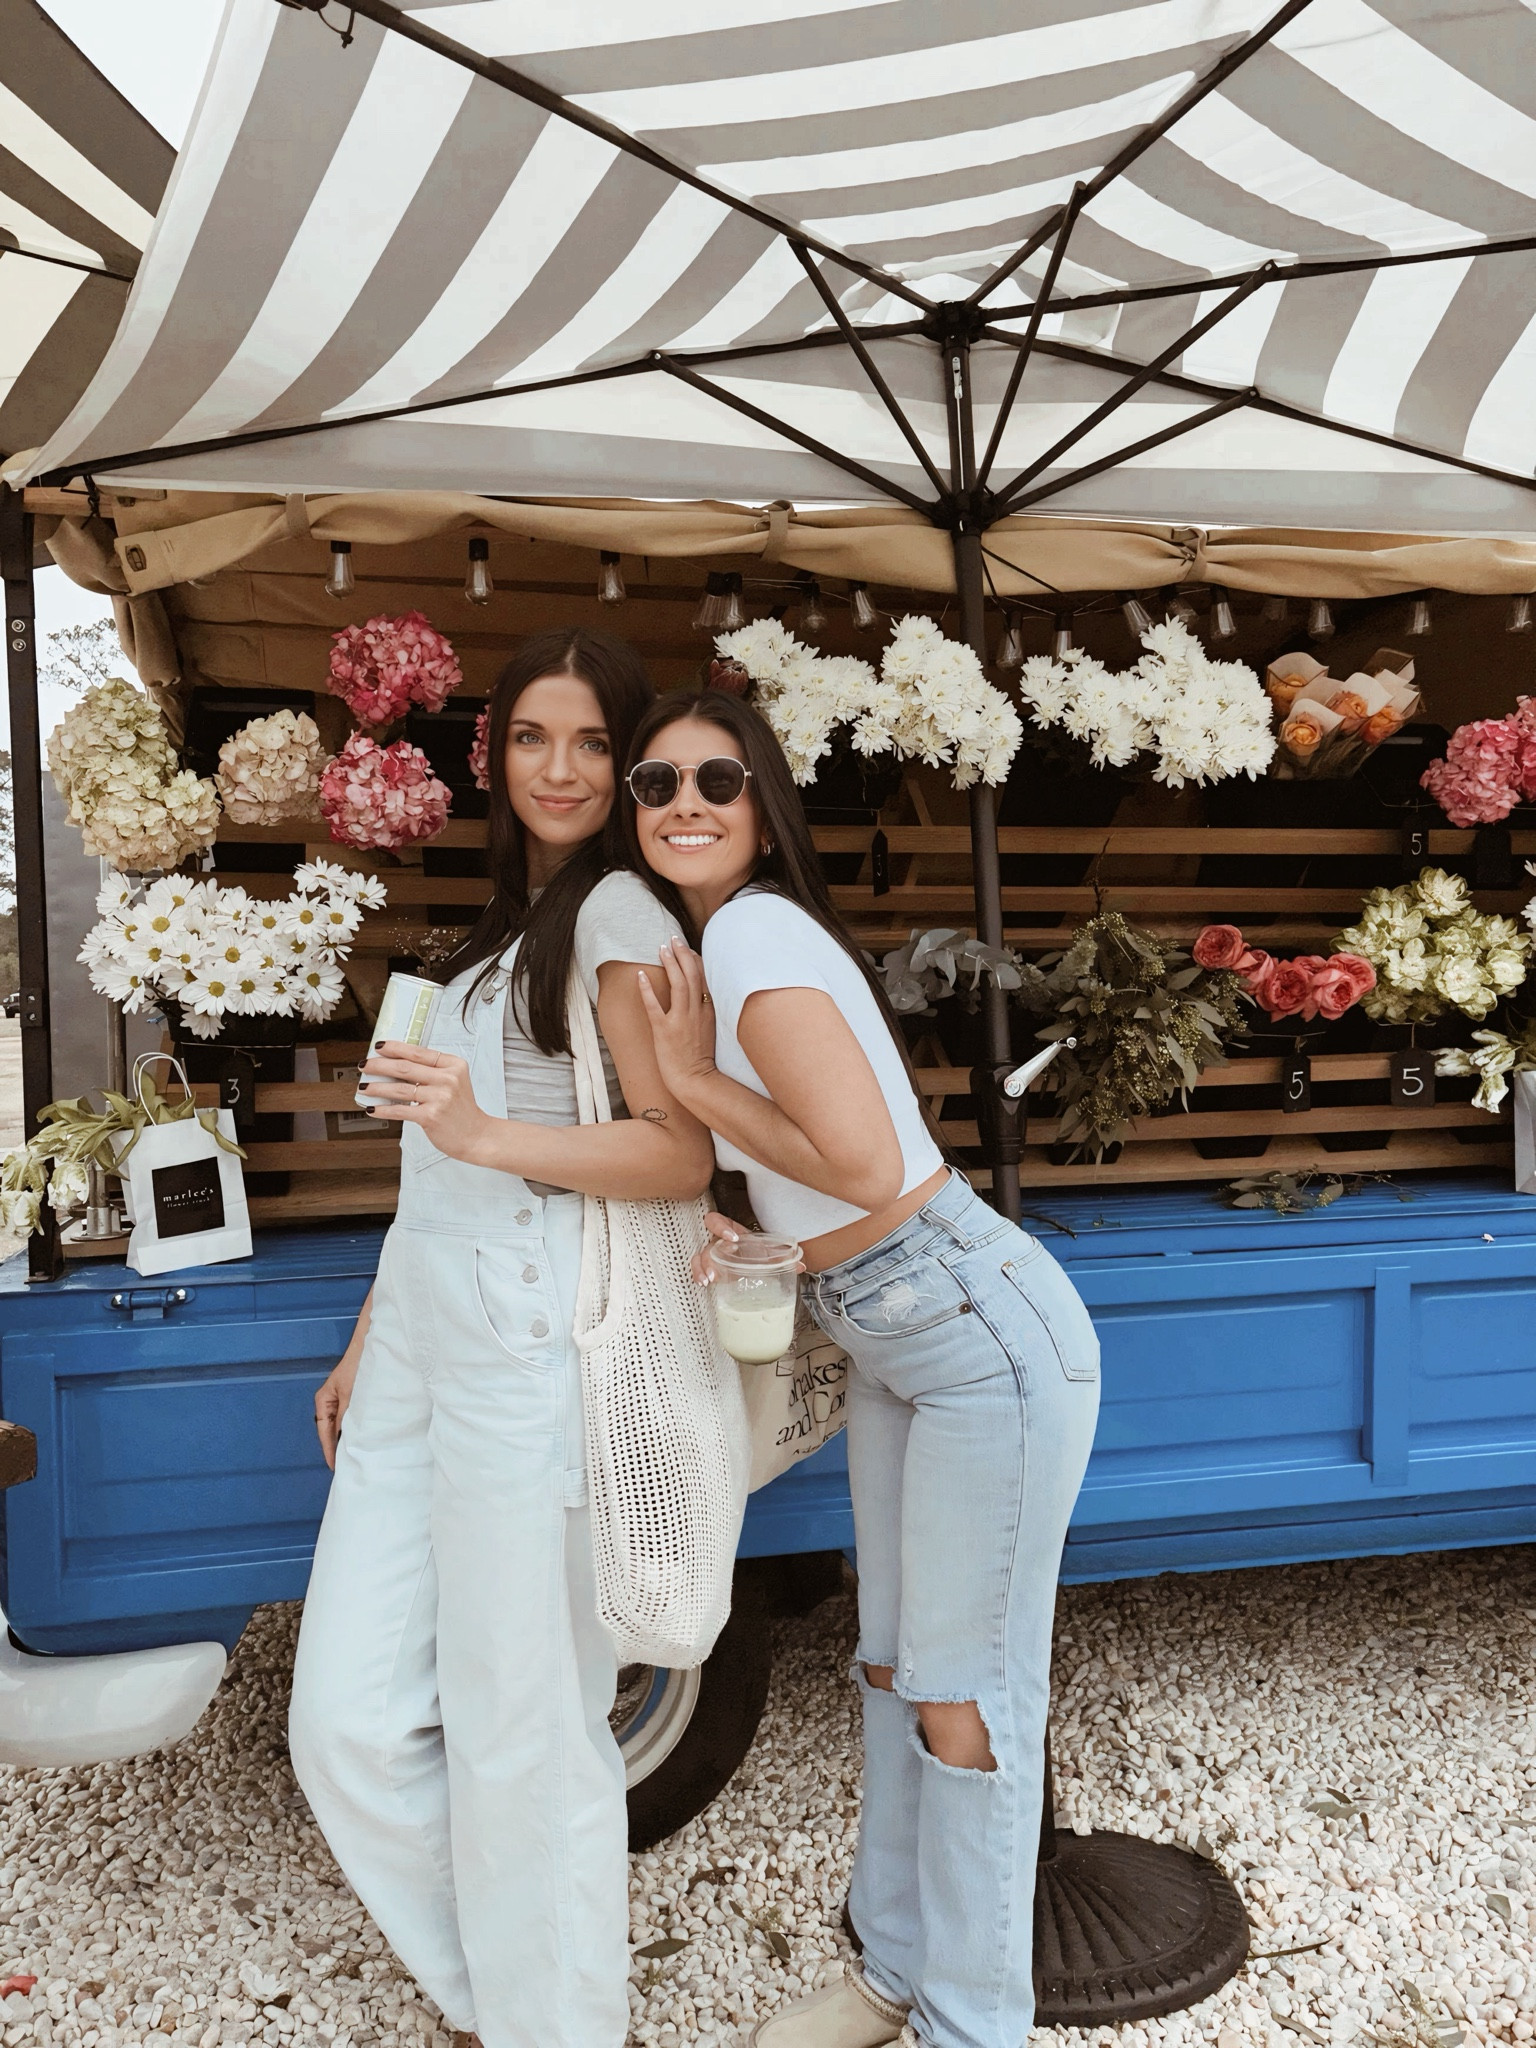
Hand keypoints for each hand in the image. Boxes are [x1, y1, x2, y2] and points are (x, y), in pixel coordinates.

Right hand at [314, 1352, 358, 1470]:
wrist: (370, 1346)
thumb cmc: (357, 1366)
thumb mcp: (350, 1394)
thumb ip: (346, 1416)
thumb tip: (345, 1438)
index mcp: (323, 1400)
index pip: (323, 1430)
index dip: (328, 1449)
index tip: (334, 1466)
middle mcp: (330, 1401)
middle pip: (331, 1430)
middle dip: (337, 1446)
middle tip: (345, 1466)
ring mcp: (342, 1399)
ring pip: (342, 1424)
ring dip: (347, 1437)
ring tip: (354, 1456)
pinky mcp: (354, 1397)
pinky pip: (351, 1417)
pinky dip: (355, 1428)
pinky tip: (363, 1437)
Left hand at [360, 1041, 491, 1163]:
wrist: (476, 1136)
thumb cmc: (462, 1111)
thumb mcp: (454, 1083)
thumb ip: (432, 1072)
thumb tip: (397, 1066)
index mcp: (453, 1066)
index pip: (419, 1052)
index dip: (395, 1048)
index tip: (379, 1047)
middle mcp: (448, 1079)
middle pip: (405, 1067)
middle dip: (379, 1065)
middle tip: (365, 1065)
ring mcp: (440, 1098)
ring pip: (399, 1088)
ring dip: (377, 1087)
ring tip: (364, 1087)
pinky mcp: (431, 1116)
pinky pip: (400, 1110)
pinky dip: (383, 1109)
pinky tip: (373, 1108)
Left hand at [638, 940, 718, 1102]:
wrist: (696, 1081)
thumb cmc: (700, 1060)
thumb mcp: (709, 1032)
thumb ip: (705, 1013)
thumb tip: (700, 998)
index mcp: (709, 1012)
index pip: (705, 979)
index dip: (696, 960)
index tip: (688, 948)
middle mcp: (697, 1012)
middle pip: (693, 976)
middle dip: (684, 954)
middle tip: (674, 938)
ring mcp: (681, 1021)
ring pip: (678, 985)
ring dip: (670, 964)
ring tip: (662, 948)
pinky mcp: (665, 1031)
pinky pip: (655, 1006)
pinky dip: (647, 990)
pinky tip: (639, 976)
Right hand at [691, 1210, 806, 1284]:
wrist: (750, 1259)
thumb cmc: (754, 1251)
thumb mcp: (766, 1251)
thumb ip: (782, 1256)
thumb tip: (800, 1265)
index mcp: (729, 1231)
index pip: (716, 1221)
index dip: (721, 1227)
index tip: (732, 1239)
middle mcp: (717, 1242)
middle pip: (707, 1243)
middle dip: (709, 1257)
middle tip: (716, 1270)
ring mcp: (712, 1255)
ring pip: (699, 1257)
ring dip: (701, 1268)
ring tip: (708, 1279)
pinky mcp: (710, 1267)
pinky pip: (698, 1268)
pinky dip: (699, 1275)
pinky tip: (703, 1283)